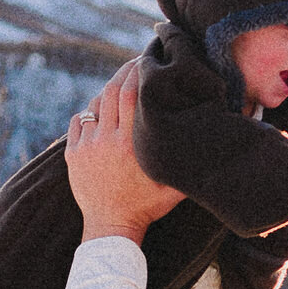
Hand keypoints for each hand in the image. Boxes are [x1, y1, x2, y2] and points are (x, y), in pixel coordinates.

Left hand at [66, 66, 184, 244]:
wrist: (111, 227)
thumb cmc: (146, 207)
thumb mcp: (173, 186)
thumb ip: (187, 164)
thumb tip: (214, 145)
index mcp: (131, 143)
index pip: (132, 94)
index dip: (138, 72)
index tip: (147, 61)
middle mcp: (106, 139)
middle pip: (112, 91)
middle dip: (124, 72)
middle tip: (135, 63)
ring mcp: (87, 146)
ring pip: (95, 105)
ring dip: (107, 92)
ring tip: (120, 85)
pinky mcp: (73, 154)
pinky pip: (78, 121)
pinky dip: (89, 112)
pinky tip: (100, 110)